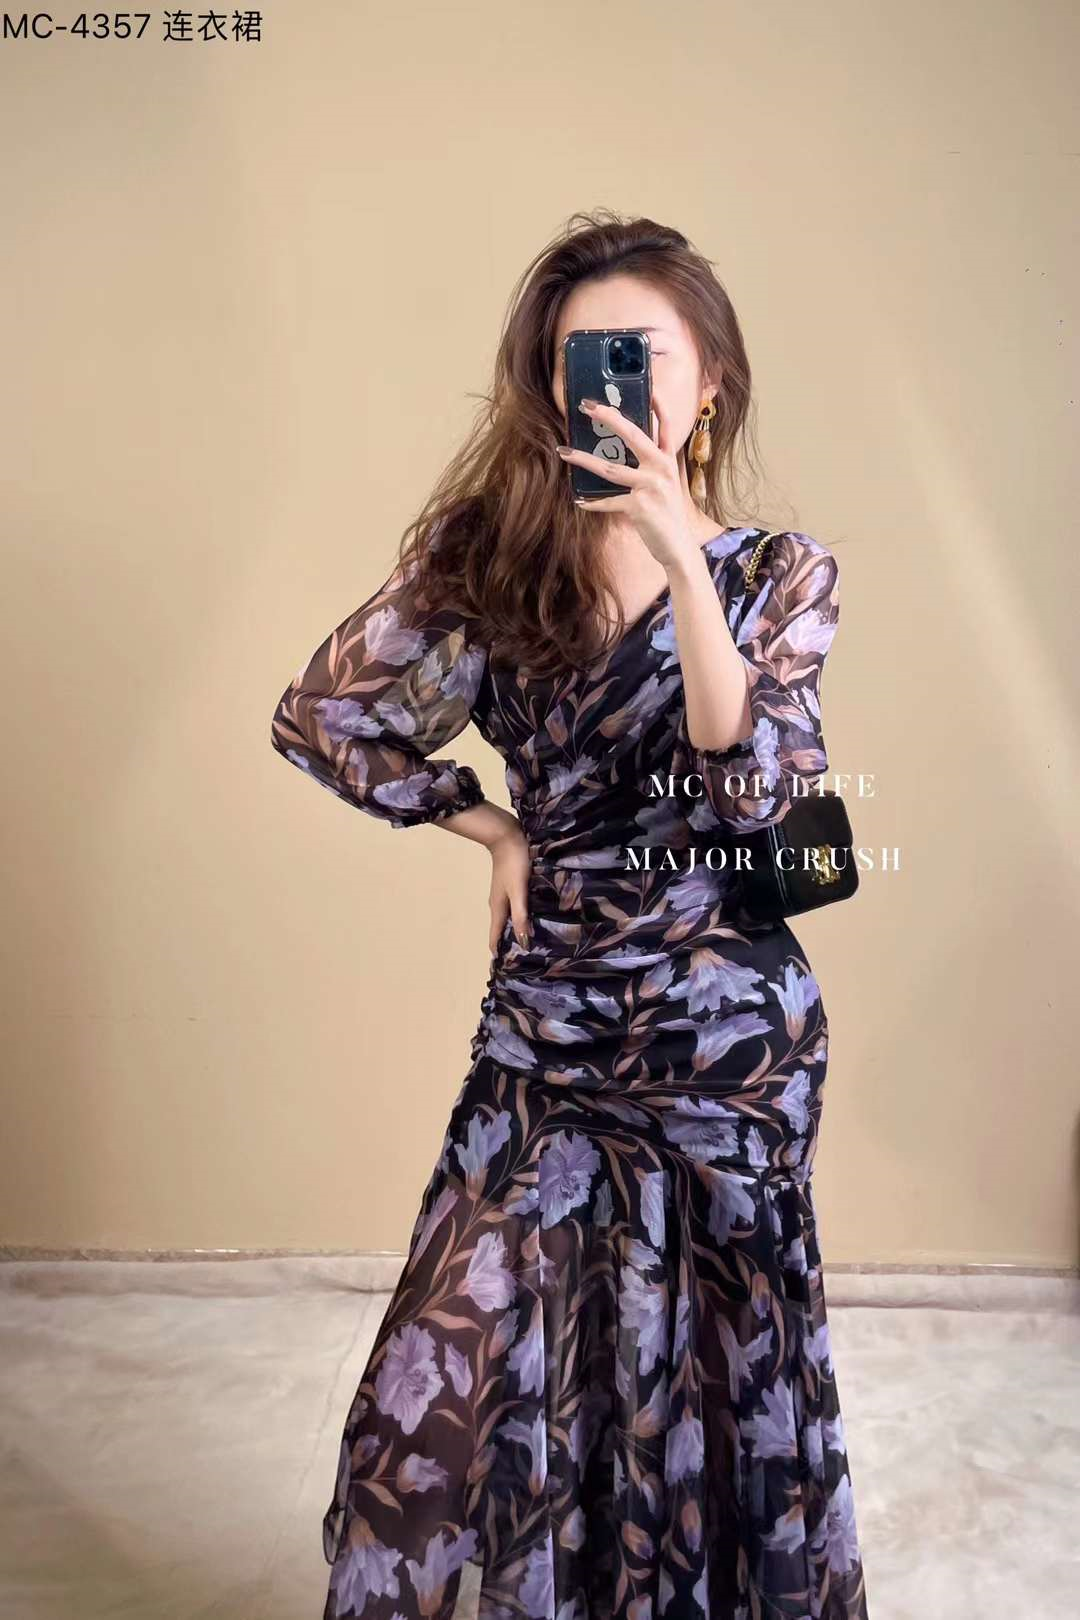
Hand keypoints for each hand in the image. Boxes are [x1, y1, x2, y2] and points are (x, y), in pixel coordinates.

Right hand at [487, 820, 531, 953]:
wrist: (507, 836)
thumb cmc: (513, 864)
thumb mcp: (519, 892)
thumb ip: (520, 915)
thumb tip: (523, 941)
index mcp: (498, 908)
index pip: (495, 937)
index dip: (498, 952)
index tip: (505, 969)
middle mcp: (498, 904)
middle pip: (501, 929)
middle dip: (508, 944)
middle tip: (522, 960)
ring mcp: (504, 894)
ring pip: (508, 918)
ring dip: (515, 930)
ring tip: (529, 942)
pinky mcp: (511, 885)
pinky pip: (515, 907)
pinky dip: (521, 916)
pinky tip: (533, 917)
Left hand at [556, 395, 699, 573]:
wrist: (678, 547)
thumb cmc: (667, 515)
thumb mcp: (665, 485)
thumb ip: (650, 466)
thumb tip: (621, 454)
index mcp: (667, 460)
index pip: (665, 424)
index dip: (656, 403)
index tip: (646, 384)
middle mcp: (661, 467)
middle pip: (633, 434)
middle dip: (608, 417)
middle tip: (587, 406)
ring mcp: (651, 486)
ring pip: (610, 468)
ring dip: (583, 459)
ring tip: (564, 451)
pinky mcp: (639, 506)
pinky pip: (608, 502)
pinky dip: (592, 503)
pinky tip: (579, 502)